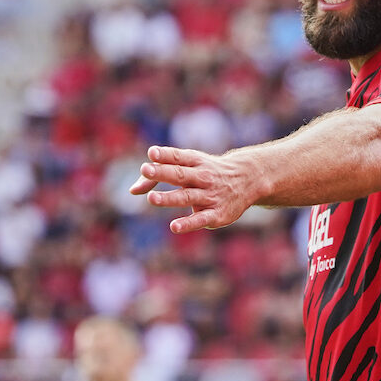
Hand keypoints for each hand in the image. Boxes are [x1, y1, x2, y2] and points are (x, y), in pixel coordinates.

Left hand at [129, 145, 261, 233]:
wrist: (248, 180)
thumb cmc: (208, 172)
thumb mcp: (190, 166)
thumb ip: (160, 175)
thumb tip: (132, 190)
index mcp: (196, 162)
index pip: (178, 157)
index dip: (165, 155)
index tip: (152, 153)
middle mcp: (203, 177)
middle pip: (180, 175)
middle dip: (163, 173)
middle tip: (146, 169)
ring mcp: (210, 196)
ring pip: (188, 196)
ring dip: (170, 198)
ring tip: (152, 198)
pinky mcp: (216, 214)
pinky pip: (201, 219)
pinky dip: (188, 223)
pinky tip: (174, 226)